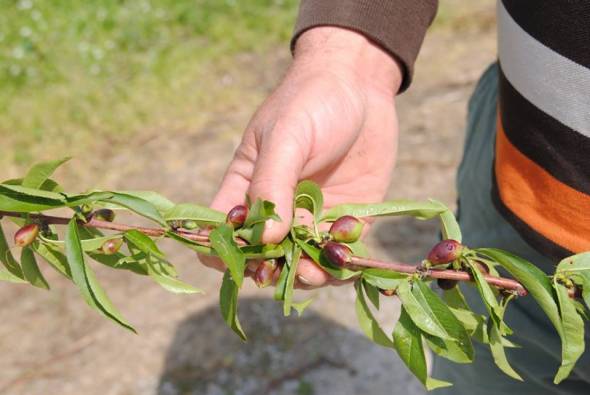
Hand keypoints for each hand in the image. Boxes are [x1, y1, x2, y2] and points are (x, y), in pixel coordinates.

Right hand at [200, 26, 402, 287]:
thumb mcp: (285, 138)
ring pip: (303, 259)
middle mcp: (278, 207)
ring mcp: (312, 215)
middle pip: (265, 254)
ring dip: (307, 272)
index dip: (224, 251)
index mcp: (247, 187)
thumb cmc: (310, 102)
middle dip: (271, 269)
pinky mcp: (347, 216)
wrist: (359, 84)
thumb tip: (265, 239)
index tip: (238, 262)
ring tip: (315, 271)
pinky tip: (346, 259)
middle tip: (282, 272)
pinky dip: (340, 262)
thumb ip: (272, 185)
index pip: (224, 229)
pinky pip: (339, 251)